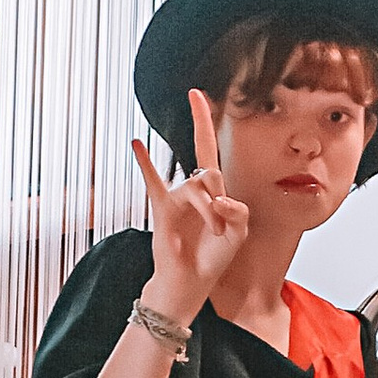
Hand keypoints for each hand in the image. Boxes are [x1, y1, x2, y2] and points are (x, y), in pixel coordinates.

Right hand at [132, 90, 247, 320]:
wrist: (190, 283)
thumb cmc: (213, 258)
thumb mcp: (240, 232)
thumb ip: (237, 209)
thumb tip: (218, 197)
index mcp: (211, 190)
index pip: (206, 148)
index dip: (203, 121)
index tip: (196, 93)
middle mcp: (191, 188)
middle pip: (210, 173)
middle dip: (219, 201)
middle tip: (220, 229)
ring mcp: (176, 197)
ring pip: (197, 187)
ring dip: (209, 212)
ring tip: (214, 234)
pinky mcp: (163, 210)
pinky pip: (154, 183)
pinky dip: (146, 163)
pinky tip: (137, 144)